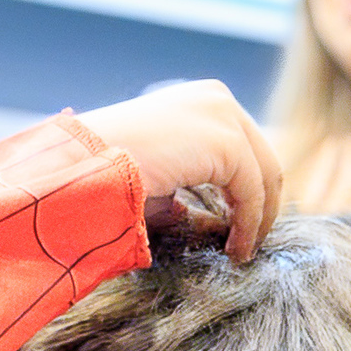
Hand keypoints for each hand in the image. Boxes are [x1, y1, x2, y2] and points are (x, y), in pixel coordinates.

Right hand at [79, 81, 280, 262]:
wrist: (85, 164)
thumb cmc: (106, 172)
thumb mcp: (156, 174)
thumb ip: (185, 186)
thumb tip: (195, 216)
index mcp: (200, 100)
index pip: (244, 145)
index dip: (249, 189)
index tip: (240, 228)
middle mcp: (217, 97)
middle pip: (262, 156)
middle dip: (262, 204)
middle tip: (250, 244)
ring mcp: (224, 115)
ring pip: (264, 174)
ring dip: (258, 219)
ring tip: (242, 252)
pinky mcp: (227, 143)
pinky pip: (253, 191)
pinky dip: (250, 224)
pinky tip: (237, 250)